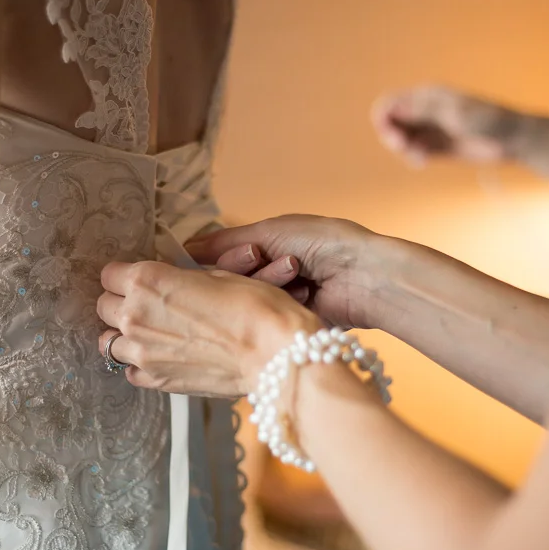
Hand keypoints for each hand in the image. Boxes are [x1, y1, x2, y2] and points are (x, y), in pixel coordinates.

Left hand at [97, 261, 320, 397]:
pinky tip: (160, 356)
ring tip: (151, 332)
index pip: (109, 274)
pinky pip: (129, 370)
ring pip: (108, 342)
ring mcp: (141, 352)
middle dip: (120, 302)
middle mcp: (135, 315)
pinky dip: (138, 363)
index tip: (138, 278)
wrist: (275, 354)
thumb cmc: (255, 306)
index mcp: (147, 280)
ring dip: (124, 334)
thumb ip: (180, 278)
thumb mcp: (217, 274)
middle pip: (103, 306)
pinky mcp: (156, 380)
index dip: (125, 274)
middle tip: (146, 303)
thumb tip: (171, 280)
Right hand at [185, 215, 384, 328]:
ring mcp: (281, 295)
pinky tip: (307, 293)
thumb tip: (184, 248)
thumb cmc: (322, 242)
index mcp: (264, 243)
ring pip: (250, 298)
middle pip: (232, 280)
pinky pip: (270, 313)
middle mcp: (269, 269)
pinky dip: (286, 301)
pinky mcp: (292, 318)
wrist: (364, 274)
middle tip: (263, 258)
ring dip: (272, 283)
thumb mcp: (268, 231)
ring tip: (297, 274)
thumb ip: (223, 242)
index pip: (222, 256)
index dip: (221, 259)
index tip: (228, 258)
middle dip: (247, 269)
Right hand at [371, 85, 526, 165]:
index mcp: (428, 95)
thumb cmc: (489, 120)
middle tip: (405, 148)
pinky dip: (413, 156)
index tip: (395, 137)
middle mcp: (425, 110)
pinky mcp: (438, 146)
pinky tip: (422, 162)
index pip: (391, 103)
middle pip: (392, 121)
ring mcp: (431, 129)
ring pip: (402, 138)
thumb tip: (394, 107)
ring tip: (419, 157)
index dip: (384, 120)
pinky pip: (414, 150)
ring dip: (403, 148)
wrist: (513, 139)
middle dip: (392, 136)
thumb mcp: (455, 113)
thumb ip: (424, 110)